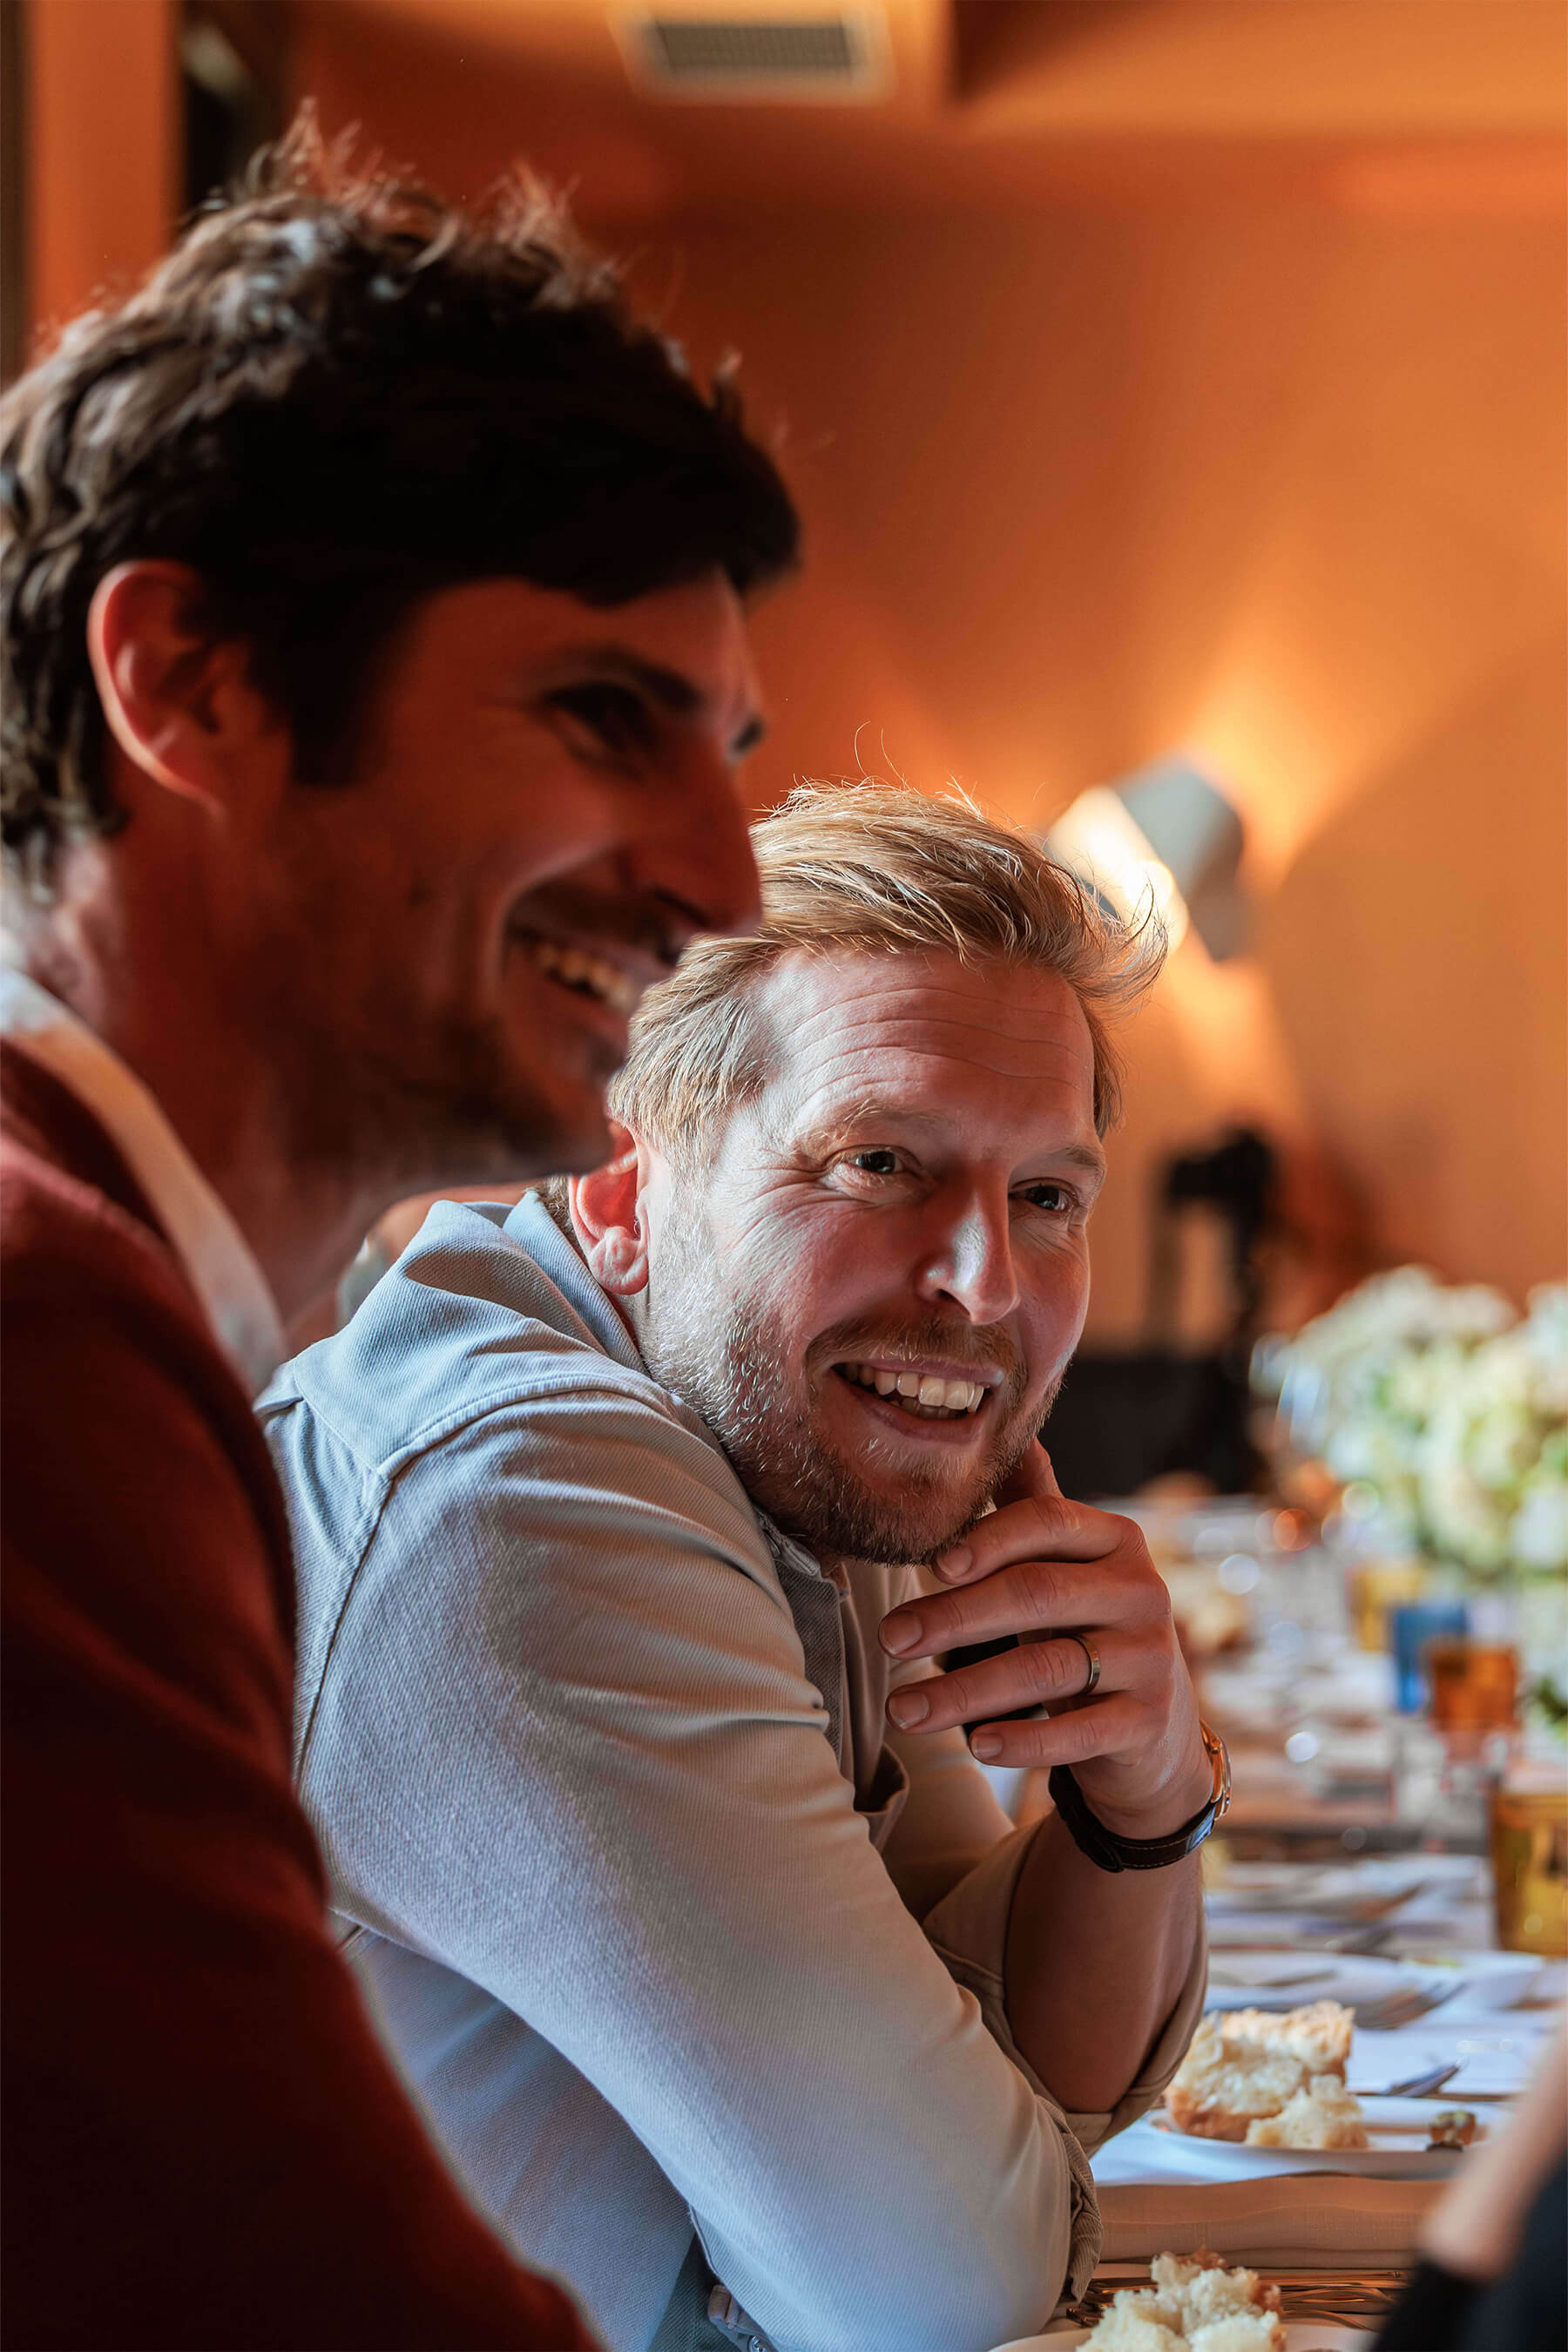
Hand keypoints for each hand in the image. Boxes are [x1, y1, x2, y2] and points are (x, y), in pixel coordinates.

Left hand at [878, 1446, 1210, 1838]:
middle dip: (954, 1618)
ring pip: (1047, 1669)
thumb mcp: (1063, 1565)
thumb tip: (1002, 1433)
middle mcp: (1141, 1591)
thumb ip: (1029, 1506)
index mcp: (1115, 1539)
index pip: (1048, 1522)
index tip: (931, 1565)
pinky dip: (1024, 1740)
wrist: (1152, 1725)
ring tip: (904, 1710)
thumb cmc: (1084, 1625)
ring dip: (965, 1691)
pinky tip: (977, 1745)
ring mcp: (1151, 1658)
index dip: (988, 1539)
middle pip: (1037, 1595)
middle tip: (889, 1639)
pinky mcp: (1147, 1721)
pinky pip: (1079, 1731)